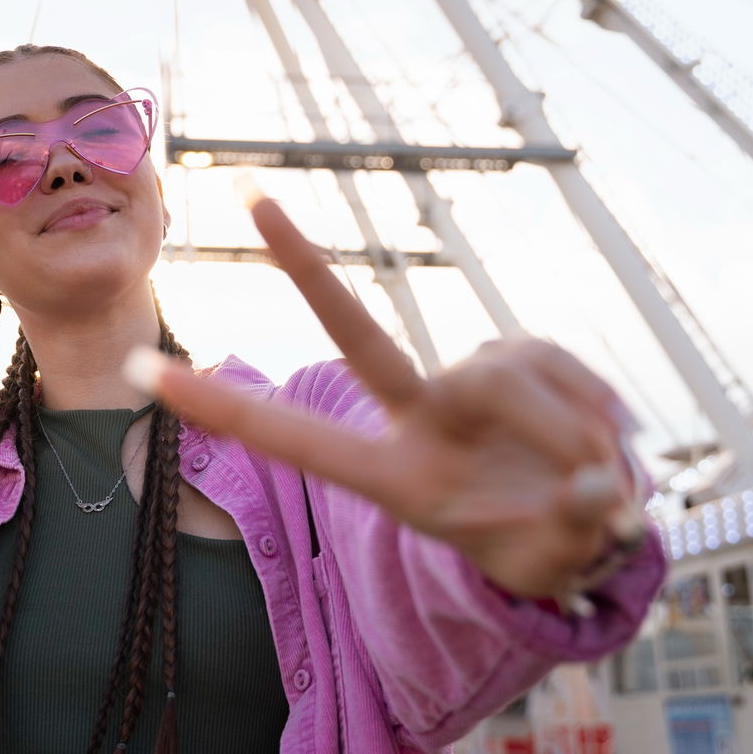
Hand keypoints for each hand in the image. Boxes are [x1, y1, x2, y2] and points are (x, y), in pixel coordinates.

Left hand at [124, 195, 646, 598]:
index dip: (222, 407)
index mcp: (394, 478)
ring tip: (601, 485)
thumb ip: (575, 525)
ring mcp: (470, 379)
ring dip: (568, 431)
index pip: (296, 438)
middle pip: (357, 333)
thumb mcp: (552, 562)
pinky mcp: (523, 353)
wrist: (588, 529)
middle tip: (249, 191)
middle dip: (304, 264)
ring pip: (509, 375)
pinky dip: (594, 411)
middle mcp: (419, 417)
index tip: (141, 369)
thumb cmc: (544, 551)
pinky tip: (611, 446)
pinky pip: (560, 367)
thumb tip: (601, 484)